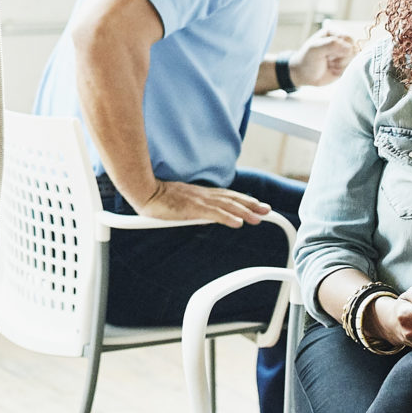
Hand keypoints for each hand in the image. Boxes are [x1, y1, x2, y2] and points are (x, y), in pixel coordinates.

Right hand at [124, 180, 276, 227]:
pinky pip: (213, 214)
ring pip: (227, 206)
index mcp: (200, 193)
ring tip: (259, 218)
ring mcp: (198, 200)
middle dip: (250, 204)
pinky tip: (238, 223)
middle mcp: (203, 195)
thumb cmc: (156, 196)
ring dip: (244, 211)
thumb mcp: (178, 201)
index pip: (227, 196)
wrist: (144, 190)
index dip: (243, 199)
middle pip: (232, 199)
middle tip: (267, 210)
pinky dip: (227, 217)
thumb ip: (191, 207)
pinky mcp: (191, 208)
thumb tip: (200, 214)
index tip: (257, 204)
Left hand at [289, 24, 359, 87]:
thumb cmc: (307, 60)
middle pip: (353, 49)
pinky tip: (332, 70)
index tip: (327, 52)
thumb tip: (349, 48)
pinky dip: (341, 71)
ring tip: (329, 64)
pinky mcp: (346, 64)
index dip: (340, 48)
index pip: (348, 38)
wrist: (304, 76)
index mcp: (333, 32)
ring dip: (340, 65)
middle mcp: (340, 41)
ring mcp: (344, 53)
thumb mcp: (315, 49)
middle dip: (340, 57)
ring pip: (353, 59)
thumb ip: (330, 45)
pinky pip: (351, 67)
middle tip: (327, 59)